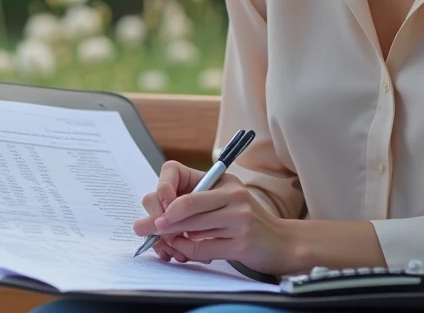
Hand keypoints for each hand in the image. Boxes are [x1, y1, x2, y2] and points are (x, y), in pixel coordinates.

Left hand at [132, 160, 294, 275]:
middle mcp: (232, 194)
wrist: (281, 243)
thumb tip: (157, 217)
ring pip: (190, 227)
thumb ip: (195, 206)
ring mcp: (239, 217)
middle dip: (159, 219)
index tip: (157, 206)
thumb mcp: (223, 204)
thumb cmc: (245, 224)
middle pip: (183, 205)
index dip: (162, 188)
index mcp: (223, 180)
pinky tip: (181, 251)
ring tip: (163, 242)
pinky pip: (202, 247)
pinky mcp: (241, 241)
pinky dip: (187, 251)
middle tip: (142, 228)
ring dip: (171, 237)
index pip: (178, 172)